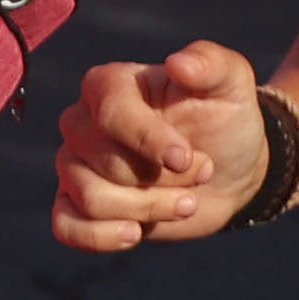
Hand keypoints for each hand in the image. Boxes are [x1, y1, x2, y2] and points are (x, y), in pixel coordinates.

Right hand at [53, 41, 273, 251]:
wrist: (227, 170)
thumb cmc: (223, 119)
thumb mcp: (232, 84)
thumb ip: (211, 63)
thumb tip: (178, 63)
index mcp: (108, 85)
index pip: (110, 112)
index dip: (148, 140)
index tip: (188, 158)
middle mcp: (81, 122)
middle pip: (106, 163)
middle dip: (164, 179)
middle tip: (201, 171)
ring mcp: (74, 165)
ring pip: (91, 199)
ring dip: (148, 209)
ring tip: (186, 202)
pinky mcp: (77, 205)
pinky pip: (67, 227)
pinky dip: (101, 236)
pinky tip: (136, 234)